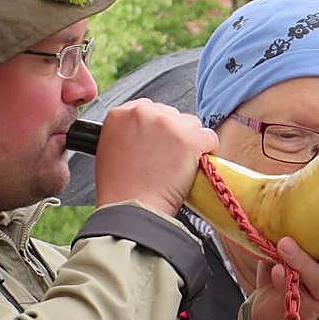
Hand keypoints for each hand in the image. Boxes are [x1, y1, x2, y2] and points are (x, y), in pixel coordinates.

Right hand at [94, 99, 217, 215]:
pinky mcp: (190, 138)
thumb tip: (144, 134)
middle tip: (166, 159)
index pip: (148, 109)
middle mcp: (143, 113)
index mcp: (120, 115)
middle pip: (171, 115)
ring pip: (191, 125)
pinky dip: (206, 152)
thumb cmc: (119, 191)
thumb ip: (126, 134)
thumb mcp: (109, 151)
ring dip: (189, 142)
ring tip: (177, 166)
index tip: (157, 143)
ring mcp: (168, 124)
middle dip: (172, 134)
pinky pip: (209, 138)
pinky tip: (193, 167)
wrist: (130, 210)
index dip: (155, 129)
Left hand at [249, 228, 318, 319]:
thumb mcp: (293, 250)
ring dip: (302, 260)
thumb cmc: (286, 271)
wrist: (272, 311)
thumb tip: (284, 215)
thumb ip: (295, 236)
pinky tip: (276, 270)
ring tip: (284, 245)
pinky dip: (283, 279)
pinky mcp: (304, 307)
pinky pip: (295, 291)